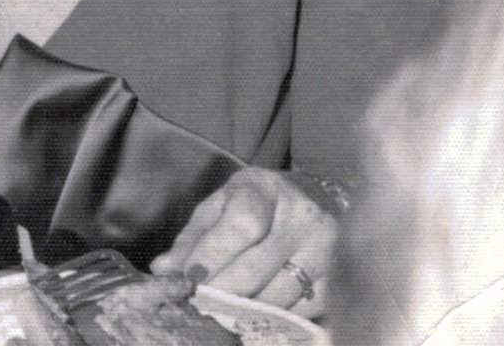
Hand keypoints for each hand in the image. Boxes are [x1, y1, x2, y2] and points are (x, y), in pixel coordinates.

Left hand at [152, 167, 337, 318]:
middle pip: (259, 264)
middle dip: (225, 290)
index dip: (214, 255)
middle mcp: (302, 212)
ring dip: (249, 308)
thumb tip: (162, 270)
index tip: (191, 279)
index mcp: (263, 188)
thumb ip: (191, 239)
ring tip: (225, 313)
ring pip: (283, 291)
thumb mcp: (219, 208)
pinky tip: (258, 313)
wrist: (316, 199)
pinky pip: (306, 305)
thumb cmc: (257, 205)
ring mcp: (328, 243)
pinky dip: (278, 314)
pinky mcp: (342, 271)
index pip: (241, 225)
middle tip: (203, 304)